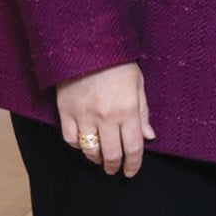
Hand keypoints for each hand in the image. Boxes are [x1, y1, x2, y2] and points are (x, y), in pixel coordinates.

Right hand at [56, 62, 155, 176]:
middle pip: (111, 153)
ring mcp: (84, 115)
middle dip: (114, 166)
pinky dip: (77, 145)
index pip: (133, 147)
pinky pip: (70, 138)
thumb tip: (149, 136)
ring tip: (100, 159)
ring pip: (90, 150)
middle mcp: (106, 117)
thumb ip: (143, 112)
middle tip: (115, 169)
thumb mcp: (137, 83)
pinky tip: (83, 143)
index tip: (131, 171)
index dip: (133, 164)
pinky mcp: (66, 111)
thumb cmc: (117, 62)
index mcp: (127, 109)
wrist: (87, 43)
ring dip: (96, 159)